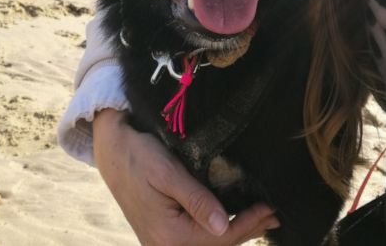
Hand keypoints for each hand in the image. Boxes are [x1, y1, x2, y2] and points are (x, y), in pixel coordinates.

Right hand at [93, 108, 279, 245]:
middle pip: (216, 245)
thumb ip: (196, 200)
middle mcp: (164, 245)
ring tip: (261, 220)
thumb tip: (222, 226)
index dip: (249, 223)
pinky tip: (231, 220)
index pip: (219, 237)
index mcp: (168, 235)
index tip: (270, 208)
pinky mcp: (161, 233)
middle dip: (247, 231)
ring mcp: (162, 242)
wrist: (111, 150)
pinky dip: (218, 232)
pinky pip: (196, 239)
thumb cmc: (138, 156)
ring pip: (207, 244)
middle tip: (275, 216)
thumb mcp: (168, 173)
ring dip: (235, 233)